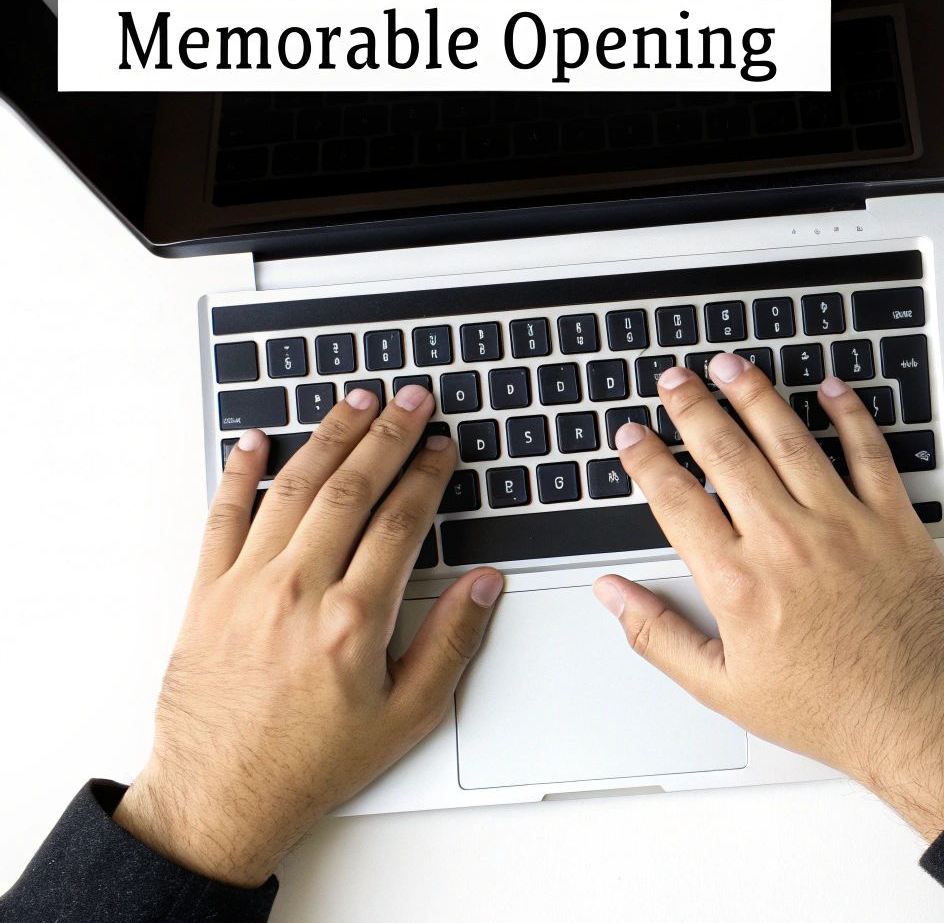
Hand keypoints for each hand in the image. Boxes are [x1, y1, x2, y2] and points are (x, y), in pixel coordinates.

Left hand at [113, 385, 500, 886]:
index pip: (402, 521)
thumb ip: (452, 642)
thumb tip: (485, 586)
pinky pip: (222, 518)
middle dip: (386, 435)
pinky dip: (238, 474)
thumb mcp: (408, 714)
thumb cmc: (312, 762)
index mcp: (354, 619)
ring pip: (291, 490)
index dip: (427, 475)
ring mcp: (246, 587)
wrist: (223, 796)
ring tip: (353, 403)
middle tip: (410, 400)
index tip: (442, 448)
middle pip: (350, 489)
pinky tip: (254, 442)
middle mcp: (298, 592)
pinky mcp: (206, 595)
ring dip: (326, 438)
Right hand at [595, 354, 943, 839]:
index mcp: (739, 583)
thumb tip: (613, 595)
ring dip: (756, 395)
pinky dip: (850, 415)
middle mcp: (788, 542)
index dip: (647, 460)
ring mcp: (844, 526)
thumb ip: (659, 635)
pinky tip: (830, 389)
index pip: (676, 500)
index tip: (632, 436)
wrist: (914, 720)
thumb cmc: (827, 710)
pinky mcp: (894, 523)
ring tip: (731, 366)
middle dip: (694, 407)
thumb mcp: (723, 688)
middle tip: (675, 379)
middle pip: (727, 453)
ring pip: (791, 439)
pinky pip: (869, 453)